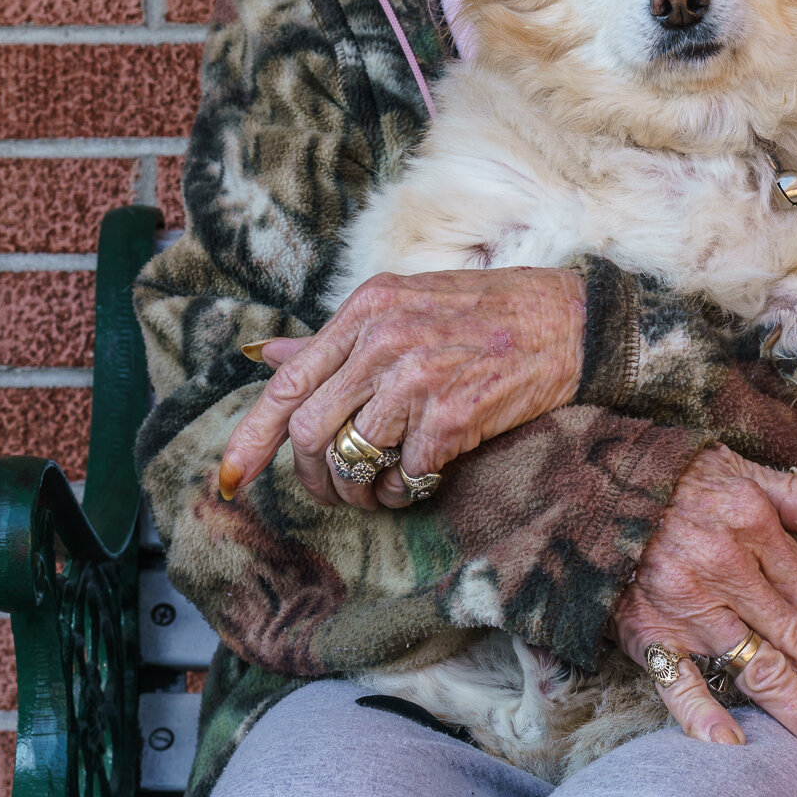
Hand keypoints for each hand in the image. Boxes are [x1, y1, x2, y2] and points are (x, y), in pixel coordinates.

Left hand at [217, 267, 585, 510]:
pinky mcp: (452, 415)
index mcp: (364, 310)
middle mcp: (383, 340)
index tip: (230, 479)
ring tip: (383, 488)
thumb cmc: (485, 314)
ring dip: (361, 491)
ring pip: (354, 459)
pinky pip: (404, 475)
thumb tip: (267, 357)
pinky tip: (421, 480)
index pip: (286, 384)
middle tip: (335, 491)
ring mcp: (417, 378)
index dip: (250, 439)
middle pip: (310, 432)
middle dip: (314, 477)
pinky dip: (404, 490)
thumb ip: (335, 338)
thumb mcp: (402, 305)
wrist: (566, 322)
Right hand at [611, 444, 796, 775]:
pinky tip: (735, 749)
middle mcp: (726, 570)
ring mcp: (686, 606)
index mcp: (753, 528)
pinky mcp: (646, 631)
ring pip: (760, 671)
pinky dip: (703, 716)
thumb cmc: (668, 479)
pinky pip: (678, 681)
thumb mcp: (739, 468)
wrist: (581, 483)